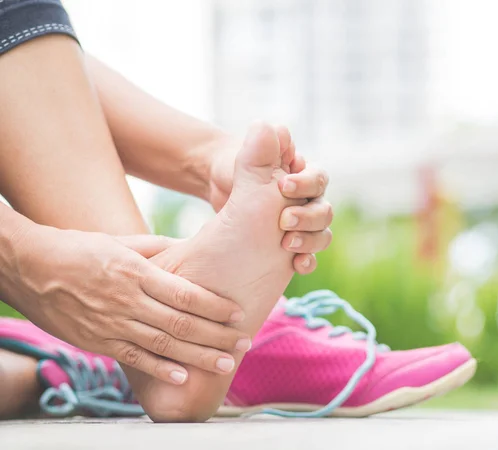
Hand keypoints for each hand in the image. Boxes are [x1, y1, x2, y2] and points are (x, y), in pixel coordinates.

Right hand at [5, 225, 250, 384]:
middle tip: (244, 343)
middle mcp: (128, 300)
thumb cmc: (79, 249)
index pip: (186, 294)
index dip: (215, 306)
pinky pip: (134, 358)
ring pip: (163, 344)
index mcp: (137, 272)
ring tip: (225, 364)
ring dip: (198, 356)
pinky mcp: (97, 341)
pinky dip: (160, 369)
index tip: (238, 313)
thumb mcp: (121, 242)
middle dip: (217, 335)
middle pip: (182, 322)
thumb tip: (189, 247)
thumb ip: (157, 249)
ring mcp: (112, 323)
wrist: (29, 267)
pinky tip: (182, 376)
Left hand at [208, 126, 332, 273]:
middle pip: (324, 210)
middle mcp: (306, 198)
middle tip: (284, 220)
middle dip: (307, 216)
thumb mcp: (245, 157)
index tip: (283, 186)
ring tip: (287, 243)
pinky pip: (308, 255)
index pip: (318, 179)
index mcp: (301, 175)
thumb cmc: (233, 168)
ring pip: (322, 234)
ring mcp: (300, 223)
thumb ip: (261, 146)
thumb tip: (272, 128)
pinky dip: (306, 260)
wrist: (219, 186)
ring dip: (309, 240)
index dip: (306, 184)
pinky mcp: (291, 244)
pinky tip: (297, 265)